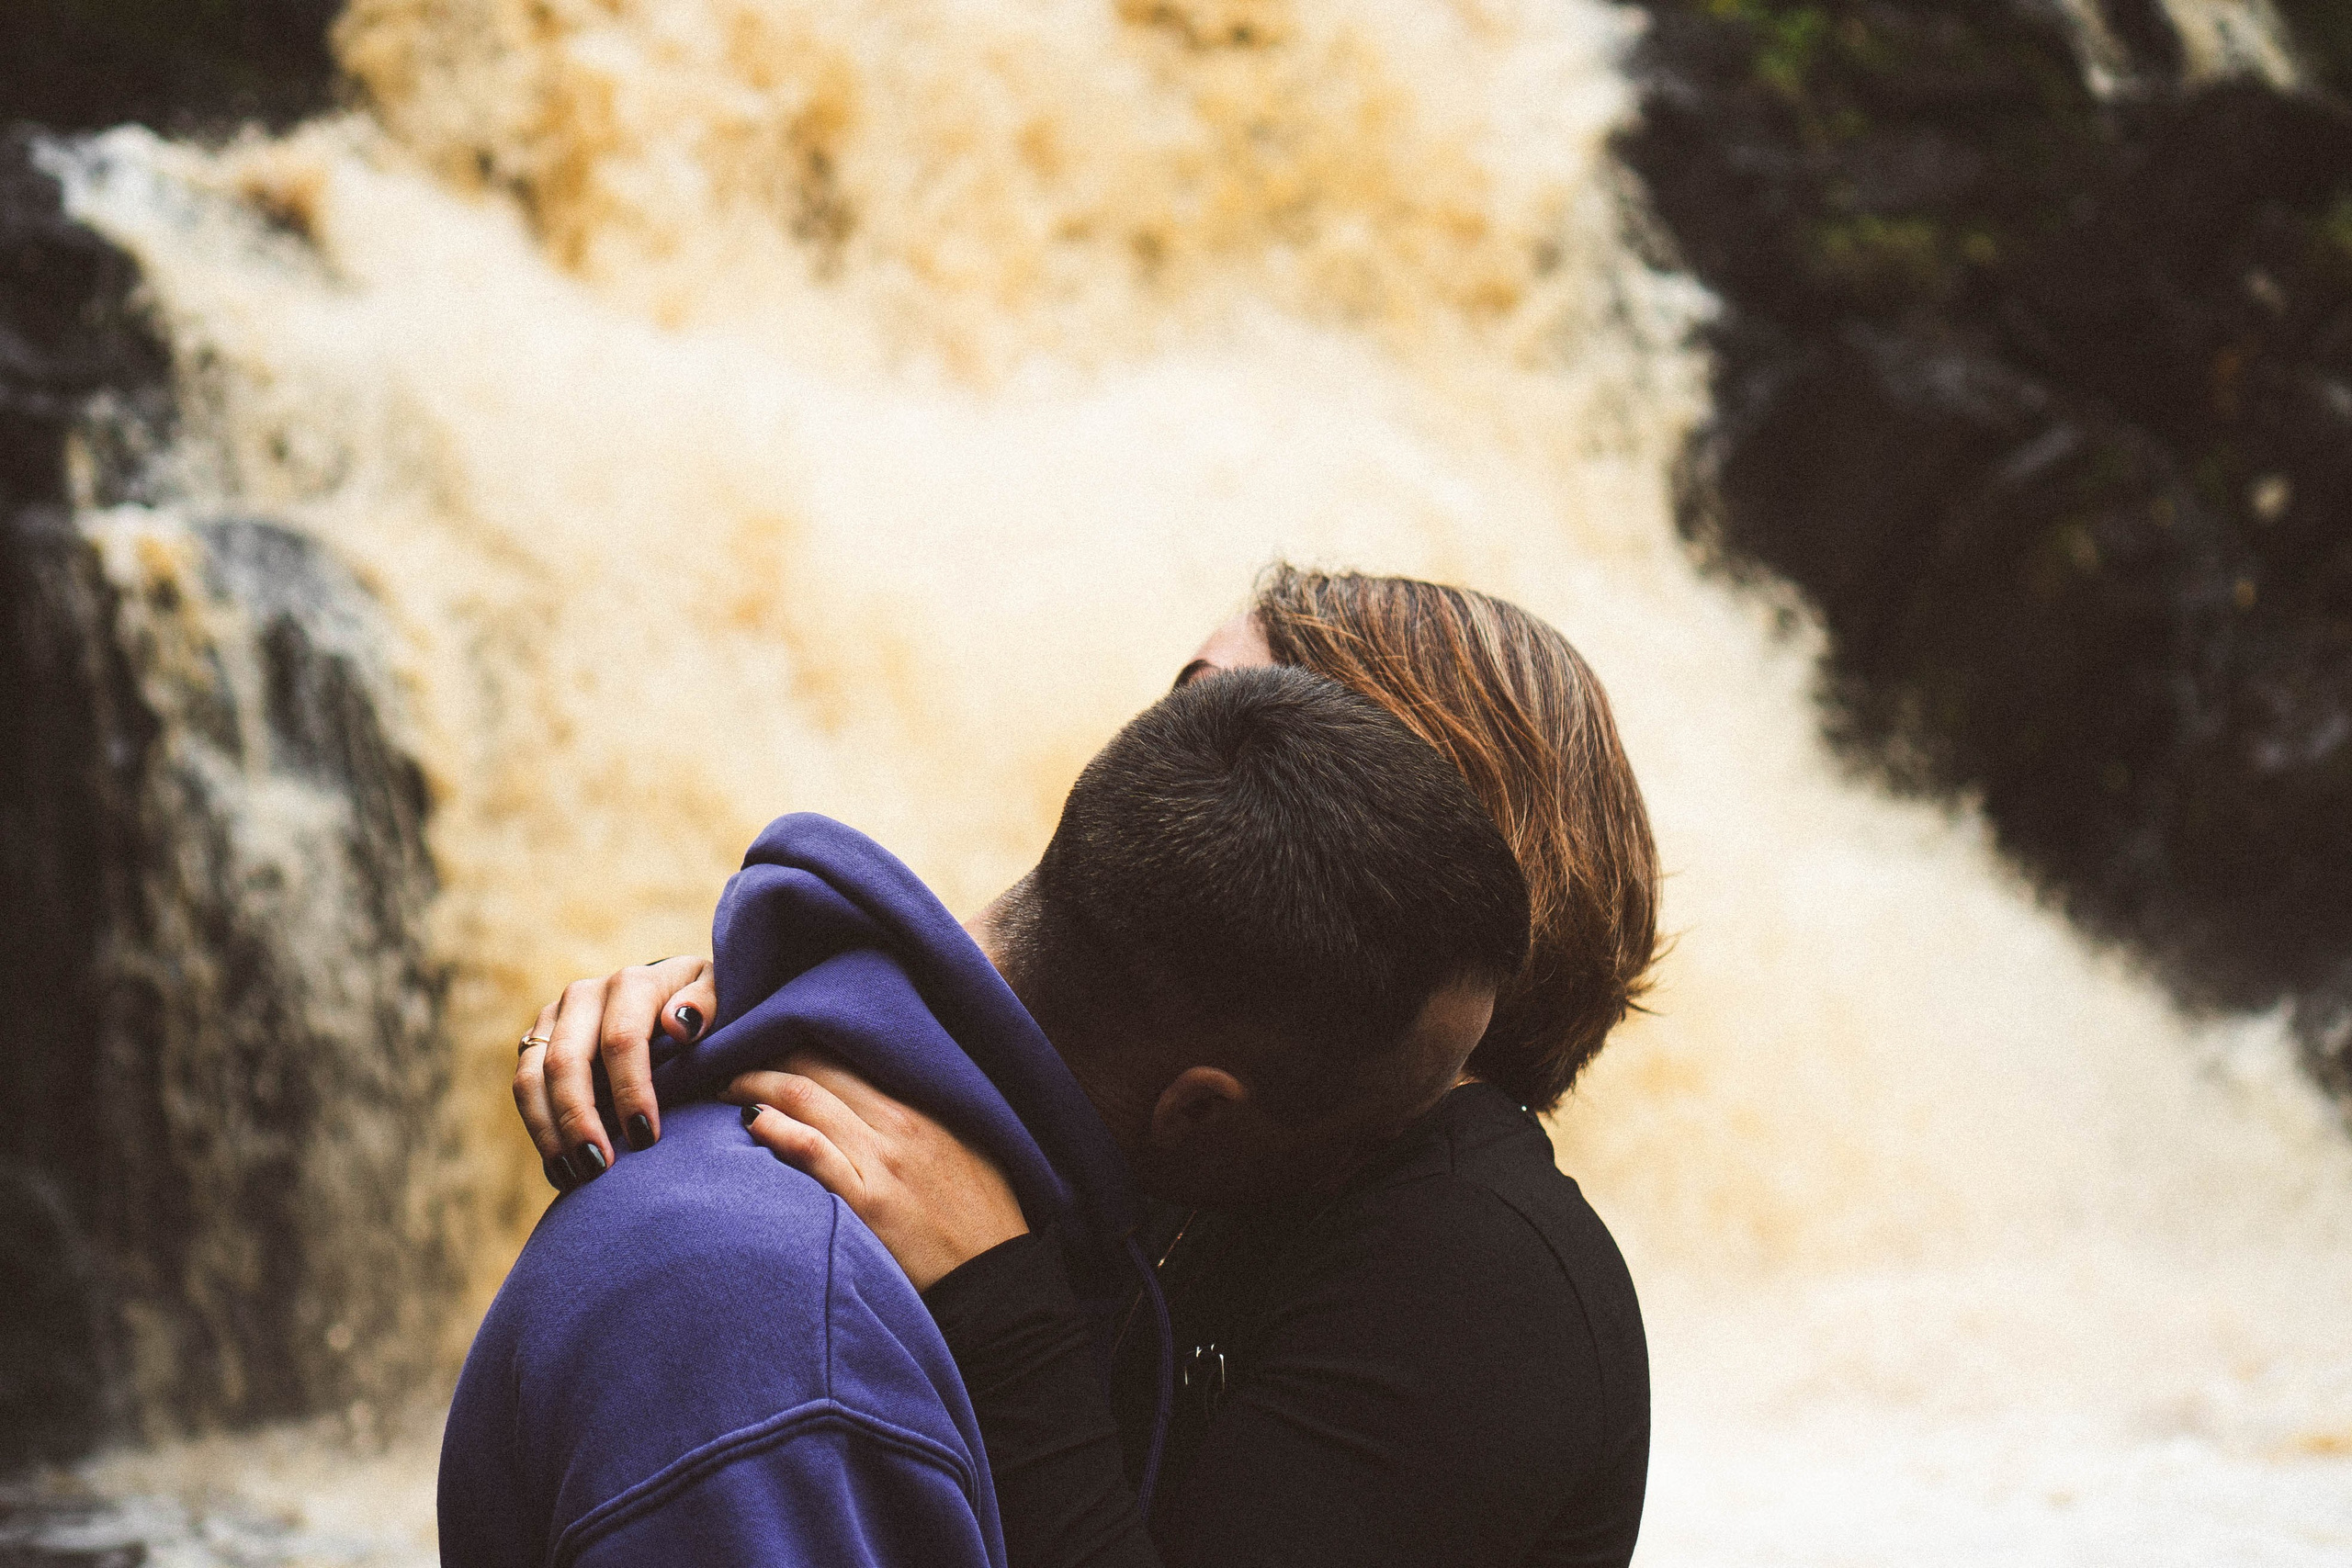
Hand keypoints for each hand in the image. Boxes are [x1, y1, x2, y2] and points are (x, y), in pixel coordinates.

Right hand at [516, 956, 717, 1188]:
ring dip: (549, 1132)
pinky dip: (538, 1131)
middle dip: (579, 1119)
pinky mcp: (536, 1042)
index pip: (621, 1040)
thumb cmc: (704, 1006)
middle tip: (599, 1167)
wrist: (670, 994)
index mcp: (631, 983)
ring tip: (574, 1175)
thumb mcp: (720, 995)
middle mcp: (584, 995)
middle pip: (566, 1062)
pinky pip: (524, 1090)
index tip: (646, 1137)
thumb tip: (679, 1024)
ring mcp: (554, 1018)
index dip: (631, 1091)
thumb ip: (707, 1004)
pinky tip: (560, 1168)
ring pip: (530, 1078)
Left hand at [725, 1056, 1028, 1291]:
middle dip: (768, 1056)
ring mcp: (883, 1162)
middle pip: (818, 1068)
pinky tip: (752, 1122)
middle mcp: (901, 1124)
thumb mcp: (967, 1148)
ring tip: (727, 1087)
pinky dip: (777, 1130)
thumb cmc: (983, 1219)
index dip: (801, 1044)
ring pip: (806, 1100)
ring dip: (757, 1085)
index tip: (772, 1043)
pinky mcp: (867, 1203)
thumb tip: (876, 1099)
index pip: (849, 1054)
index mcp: (924, 1106)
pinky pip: (812, 1151)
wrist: (998, 1284)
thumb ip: (924, 1118)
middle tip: (733, 1060)